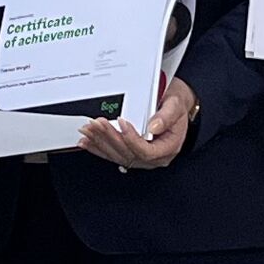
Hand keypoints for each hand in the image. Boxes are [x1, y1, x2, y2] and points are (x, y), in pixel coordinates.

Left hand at [80, 76, 197, 172]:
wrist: (174, 108)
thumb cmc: (175, 108)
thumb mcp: (176, 106)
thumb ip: (166, 117)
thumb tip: (153, 127)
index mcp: (167, 148)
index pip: (146, 151)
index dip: (131, 139)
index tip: (122, 123)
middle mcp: (153, 157)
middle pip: (128, 153)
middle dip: (110, 138)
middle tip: (98, 124)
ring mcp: (141, 156)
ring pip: (117, 155)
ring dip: (101, 143)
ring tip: (89, 130)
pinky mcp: (130, 152)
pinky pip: (113, 154)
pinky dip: (98, 148)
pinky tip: (87, 142)